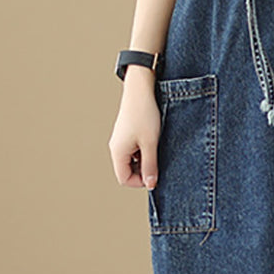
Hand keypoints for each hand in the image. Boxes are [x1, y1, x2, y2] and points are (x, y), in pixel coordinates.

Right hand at [108, 75, 161, 189]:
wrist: (141, 89)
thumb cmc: (144, 114)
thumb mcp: (150, 143)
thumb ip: (150, 166)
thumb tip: (150, 184)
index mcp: (118, 152)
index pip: (124, 179)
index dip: (140, 181)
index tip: (155, 175)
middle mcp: (116, 147)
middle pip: (126, 170)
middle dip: (142, 171)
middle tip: (158, 163)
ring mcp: (120, 140)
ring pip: (131, 160)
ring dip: (144, 160)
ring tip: (156, 149)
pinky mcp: (126, 133)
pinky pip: (133, 150)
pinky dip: (143, 151)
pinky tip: (153, 141)